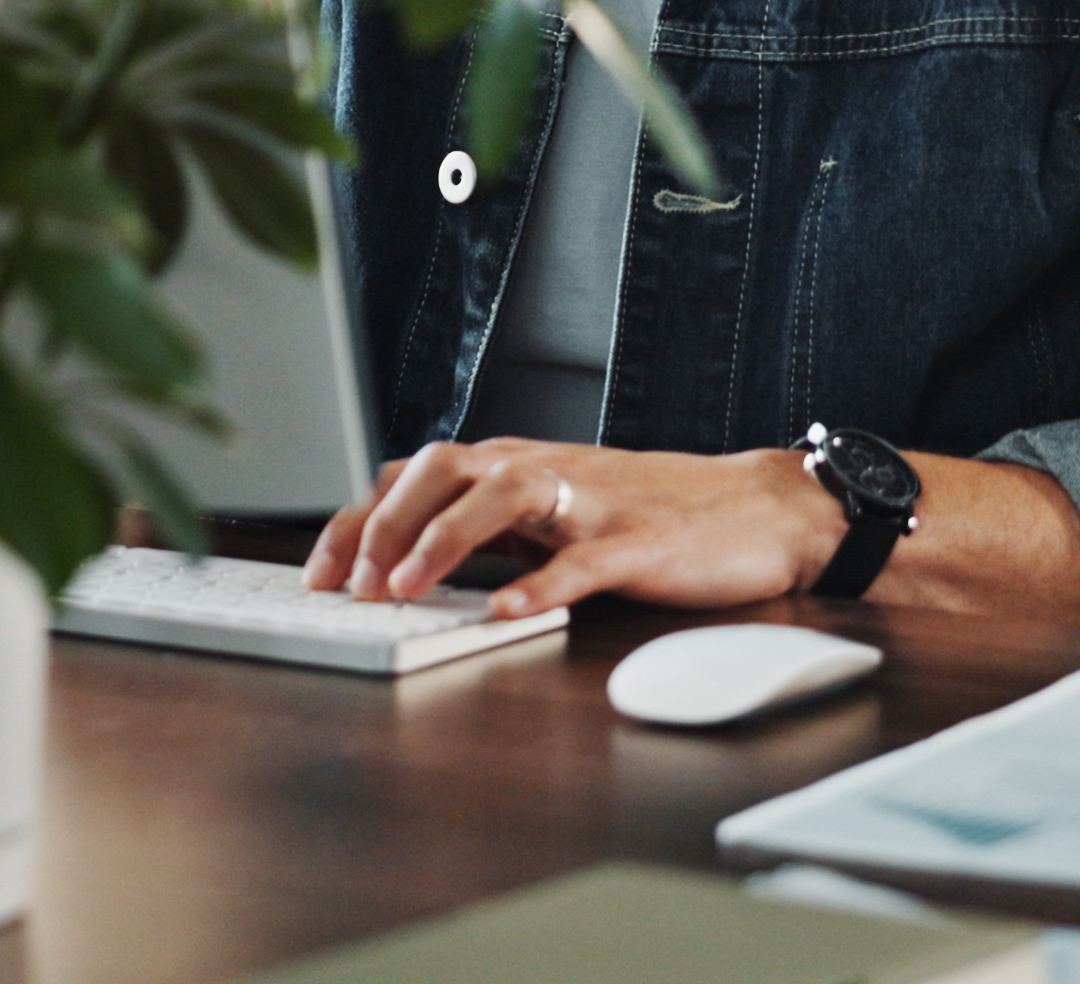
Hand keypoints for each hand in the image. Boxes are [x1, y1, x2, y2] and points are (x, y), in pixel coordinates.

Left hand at [299, 438, 846, 622]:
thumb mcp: (556, 512)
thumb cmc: (653, 515)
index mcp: (516, 465)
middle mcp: (543, 471)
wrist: (760, 509)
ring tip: (402, 588)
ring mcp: (590, 502)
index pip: (414, 475)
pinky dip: (538, 586)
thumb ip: (493, 527)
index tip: (318, 572)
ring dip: (441, 540)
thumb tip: (409, 560)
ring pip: (499, 497)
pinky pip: (579, 562)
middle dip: (382, 523)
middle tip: (345, 585)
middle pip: (440, 470)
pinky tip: (504, 614)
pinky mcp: (637, 542)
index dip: (359, 519)